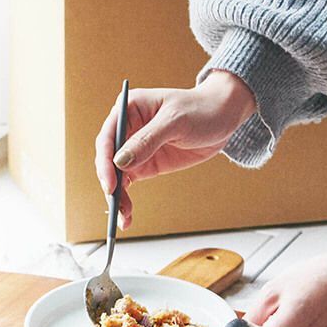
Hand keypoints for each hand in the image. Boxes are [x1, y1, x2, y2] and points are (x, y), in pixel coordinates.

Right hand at [95, 71, 255, 228]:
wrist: (221, 118)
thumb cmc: (200, 110)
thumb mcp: (175, 122)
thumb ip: (147, 140)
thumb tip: (120, 161)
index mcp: (129, 109)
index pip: (108, 138)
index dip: (105, 162)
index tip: (110, 184)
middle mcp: (127, 129)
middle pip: (108, 160)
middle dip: (111, 184)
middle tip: (116, 205)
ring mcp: (136, 149)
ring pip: (117, 175)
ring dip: (117, 196)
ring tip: (123, 217)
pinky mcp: (146, 164)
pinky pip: (129, 183)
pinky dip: (126, 199)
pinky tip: (127, 213)